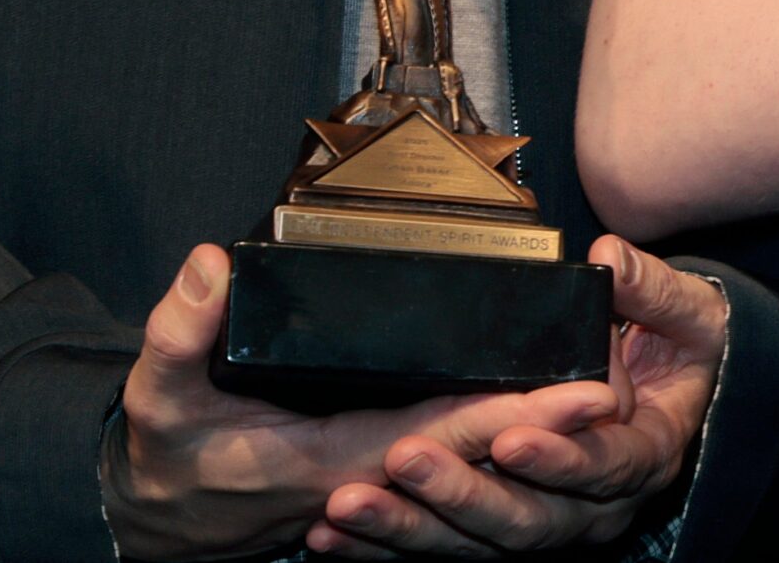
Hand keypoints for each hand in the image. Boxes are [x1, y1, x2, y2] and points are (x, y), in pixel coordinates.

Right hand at [103, 244, 618, 559]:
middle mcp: (371, 471)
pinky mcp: (376, 465)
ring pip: (471, 452)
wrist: (160, 512)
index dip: (515, 417)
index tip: (581, 395)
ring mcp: (378, 473)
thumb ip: (180, 332)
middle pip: (479, 446)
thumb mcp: (160, 395)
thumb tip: (211, 266)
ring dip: (533, 428)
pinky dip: (495, 432)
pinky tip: (533, 402)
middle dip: (550, 422)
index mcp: (333, 459)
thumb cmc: (168, 453)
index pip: (444, 438)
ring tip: (601, 391)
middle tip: (619, 386)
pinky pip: (449, 452)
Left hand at [311, 237, 728, 556]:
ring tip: (347, 505)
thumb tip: (608, 257)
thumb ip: (648, 288)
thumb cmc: (683, 348)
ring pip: (475, 546)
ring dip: (408, 530)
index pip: (600, 467)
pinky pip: (442, 548)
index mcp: (642, 456)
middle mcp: (594, 507)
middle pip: (529, 522)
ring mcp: (545, 524)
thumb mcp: (687, 314)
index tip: (507, 437)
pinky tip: (329, 535)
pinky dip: (387, 545)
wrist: (682, 394)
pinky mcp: (501, 528)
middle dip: (462, 495)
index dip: (555, 457)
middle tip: (404, 459)